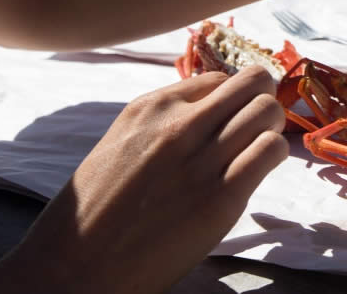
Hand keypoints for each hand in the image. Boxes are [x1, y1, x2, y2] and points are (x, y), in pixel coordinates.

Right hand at [0, 67, 287, 293]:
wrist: (74, 267)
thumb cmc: (95, 210)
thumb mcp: (122, 143)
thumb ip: (163, 123)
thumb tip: (208, 108)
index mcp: (151, 107)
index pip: (219, 78)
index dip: (232, 98)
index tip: (230, 119)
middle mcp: (178, 124)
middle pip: (253, 82)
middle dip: (263, 100)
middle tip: (256, 128)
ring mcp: (201, 158)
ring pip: (267, 110)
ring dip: (271, 128)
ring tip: (256, 150)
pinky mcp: (221, 195)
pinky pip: (270, 150)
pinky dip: (273, 155)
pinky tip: (256, 172)